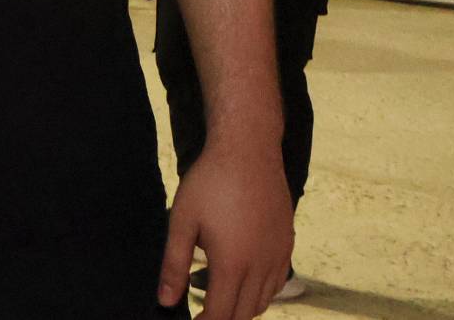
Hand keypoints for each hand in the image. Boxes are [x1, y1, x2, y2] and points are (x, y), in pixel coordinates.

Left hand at [158, 137, 292, 319]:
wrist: (248, 151)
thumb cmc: (210, 182)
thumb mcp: (182, 221)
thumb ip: (174, 265)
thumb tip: (166, 301)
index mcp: (232, 263)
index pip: (220, 313)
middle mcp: (261, 266)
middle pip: (243, 313)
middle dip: (222, 319)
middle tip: (201, 314)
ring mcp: (278, 256)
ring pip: (263, 301)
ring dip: (241, 308)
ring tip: (216, 299)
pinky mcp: (287, 244)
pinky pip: (277, 283)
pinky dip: (260, 293)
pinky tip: (241, 280)